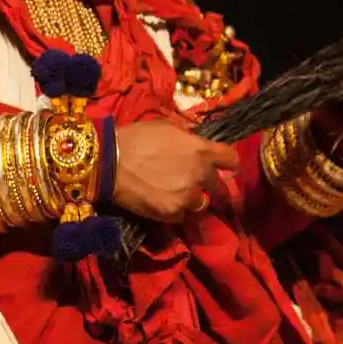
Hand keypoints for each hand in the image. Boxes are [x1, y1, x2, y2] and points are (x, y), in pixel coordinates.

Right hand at [111, 120, 236, 222]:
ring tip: (175, 195)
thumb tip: (193, 143)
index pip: (231, 159)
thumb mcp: (166, 127)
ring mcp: (188, 197)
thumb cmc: (136, 138)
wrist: (110, 162)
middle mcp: (201, 175)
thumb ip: (187, 138)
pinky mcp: (172, 214)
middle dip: (207, 184)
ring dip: (192, 200)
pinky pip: (181, 216)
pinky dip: (173, 211)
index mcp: (202, 151)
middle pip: (217, 185)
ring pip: (201, 204)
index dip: (228, 163)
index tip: (224, 167)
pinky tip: (159, 203)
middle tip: (192, 183)